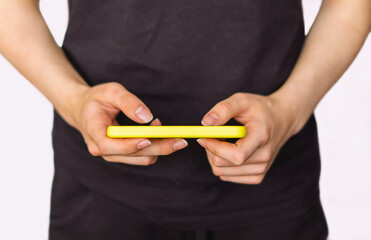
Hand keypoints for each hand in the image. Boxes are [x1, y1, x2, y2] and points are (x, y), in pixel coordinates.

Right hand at [71, 82, 187, 164]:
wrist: (84, 110)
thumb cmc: (97, 99)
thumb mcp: (111, 92)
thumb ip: (128, 101)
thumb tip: (146, 116)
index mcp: (94, 132)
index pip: (110, 146)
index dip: (131, 145)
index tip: (149, 138)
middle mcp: (102, 150)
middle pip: (134, 155)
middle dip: (159, 148)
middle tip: (181, 140)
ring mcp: (112, 155)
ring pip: (142, 158)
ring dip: (158, 145)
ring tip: (160, 124)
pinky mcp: (122, 156)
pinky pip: (143, 156)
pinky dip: (154, 145)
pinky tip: (154, 130)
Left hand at [197, 92, 299, 183]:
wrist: (282, 119)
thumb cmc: (259, 109)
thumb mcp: (242, 100)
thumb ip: (224, 109)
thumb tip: (205, 123)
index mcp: (261, 137)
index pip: (235, 155)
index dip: (214, 148)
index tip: (203, 137)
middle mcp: (263, 157)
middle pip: (222, 165)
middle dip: (210, 150)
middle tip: (213, 134)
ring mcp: (261, 169)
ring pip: (221, 172)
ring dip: (215, 157)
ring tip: (225, 140)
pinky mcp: (257, 176)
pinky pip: (227, 176)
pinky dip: (223, 164)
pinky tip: (230, 150)